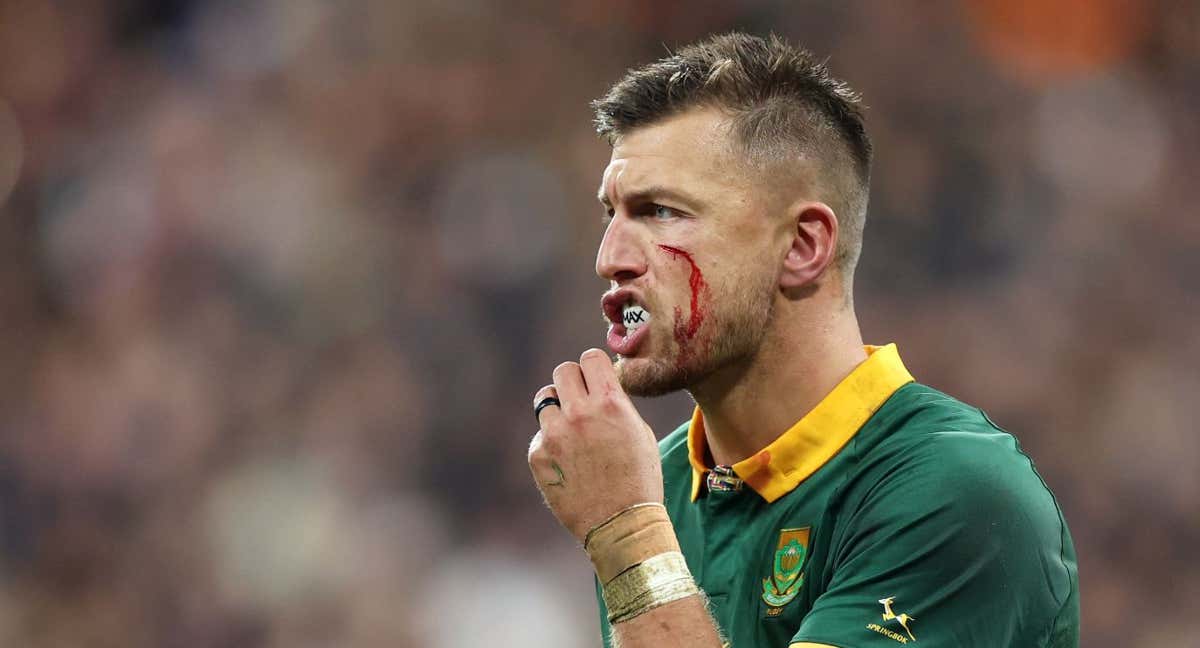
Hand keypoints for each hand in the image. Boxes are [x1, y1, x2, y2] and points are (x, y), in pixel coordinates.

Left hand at [529, 348, 663, 540]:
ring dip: (557, 409)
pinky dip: (551, 442)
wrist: (621, 524)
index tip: (594, 379)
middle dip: (572, 382)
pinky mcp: (538, 455)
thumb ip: (616, 404)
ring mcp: (554, 434)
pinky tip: (568, 462)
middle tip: (579, 399)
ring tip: (571, 431)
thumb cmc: (639, 478)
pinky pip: (540, 434)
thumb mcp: (639, 432)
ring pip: (544, 399)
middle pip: (562, 371)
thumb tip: (598, 385)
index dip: (592, 368)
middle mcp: (579, 412)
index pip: (589, 357)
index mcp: (610, 402)